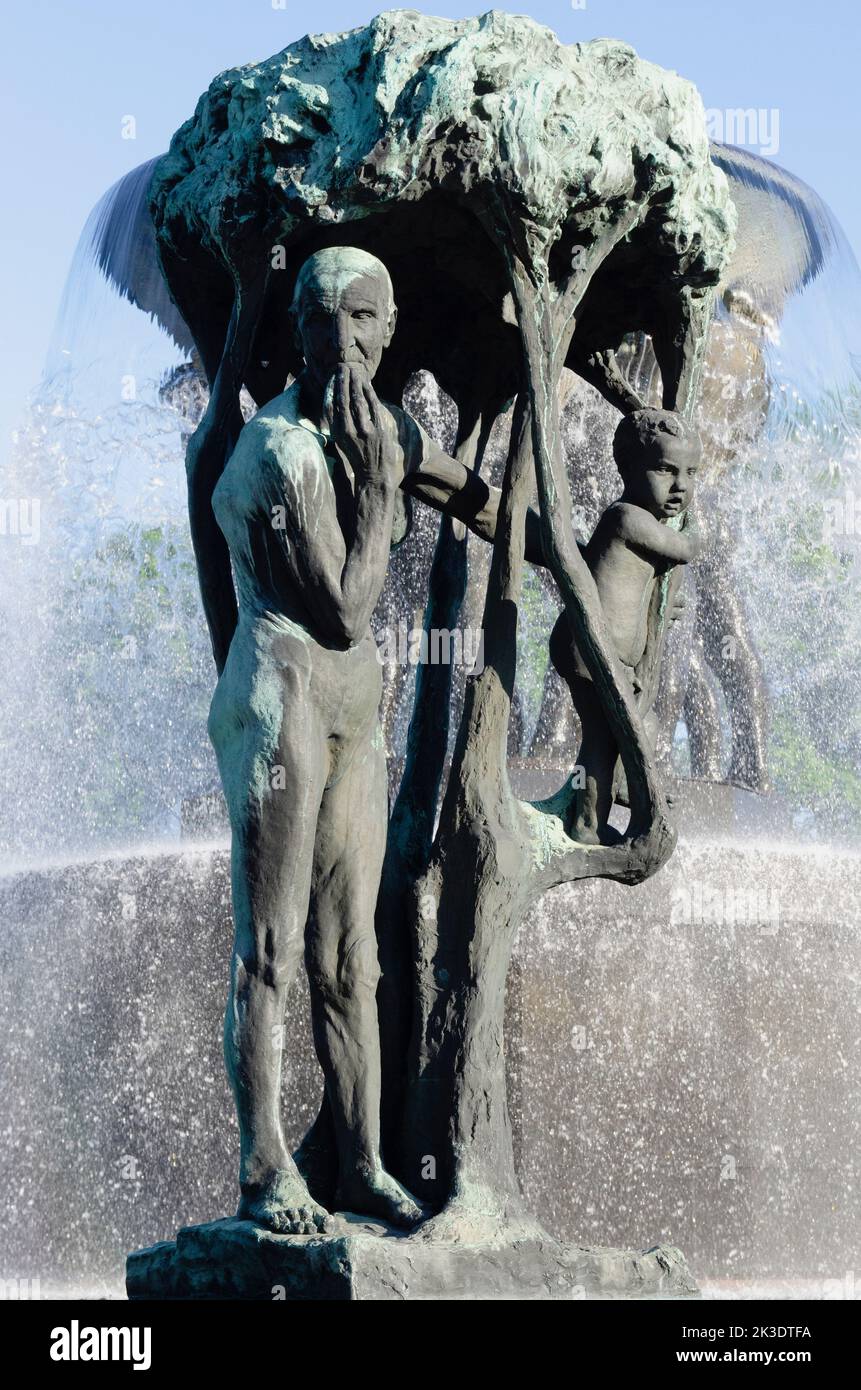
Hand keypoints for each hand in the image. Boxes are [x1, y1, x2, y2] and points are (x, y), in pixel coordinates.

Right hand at [329, 364, 399, 486]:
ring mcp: (365, 430)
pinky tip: (367, 384)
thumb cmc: (357, 456)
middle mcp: (349, 431)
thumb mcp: (342, 441)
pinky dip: (370, 392)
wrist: (374, 476)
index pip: (331, 404)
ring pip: (357, 400)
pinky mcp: (379, 430)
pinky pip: (373, 406)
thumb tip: (335, 400)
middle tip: (343, 366)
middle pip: (343, 399)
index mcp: (338, 433)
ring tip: (355, 371)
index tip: (333, 375)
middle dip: (343, 380)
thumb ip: (339, 422)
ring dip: (356, 383)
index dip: (332, 387)